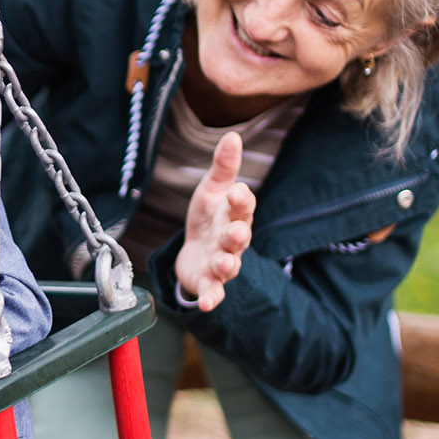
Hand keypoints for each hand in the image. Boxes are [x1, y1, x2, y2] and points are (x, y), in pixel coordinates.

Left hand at [173, 130, 255, 310]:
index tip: (235, 192)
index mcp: (235, 214)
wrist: (195, 250)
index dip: (240, 199)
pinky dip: (211, 298)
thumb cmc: (209, 217)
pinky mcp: (209, 283)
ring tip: (223, 263)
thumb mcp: (212, 190)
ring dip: (227, 264)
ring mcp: (222, 262)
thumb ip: (223, 167)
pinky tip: (206, 304)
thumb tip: (232, 135)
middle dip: (238, 235)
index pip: (243, 205)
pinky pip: (213, 292)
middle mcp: (232, 240)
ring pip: (229, 264)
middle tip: (236, 233)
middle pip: (239, 237)